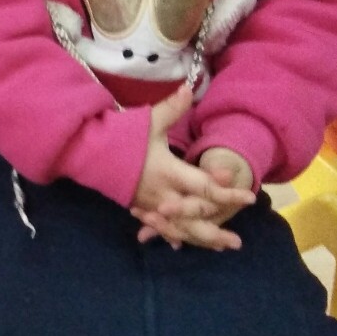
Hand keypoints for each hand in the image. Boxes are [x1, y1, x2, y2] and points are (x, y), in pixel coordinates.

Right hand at [128, 88, 251, 251]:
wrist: (88, 153)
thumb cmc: (121, 136)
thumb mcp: (148, 121)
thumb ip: (172, 108)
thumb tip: (189, 88)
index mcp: (168, 172)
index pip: (204, 187)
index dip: (227, 194)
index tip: (248, 199)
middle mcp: (162, 194)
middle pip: (194, 216)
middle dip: (216, 230)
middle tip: (238, 241)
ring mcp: (149, 205)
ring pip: (179, 228)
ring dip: (200, 239)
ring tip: (220, 247)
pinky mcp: (138, 208)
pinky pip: (159, 227)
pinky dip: (172, 236)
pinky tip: (181, 245)